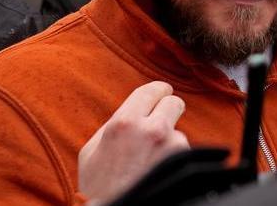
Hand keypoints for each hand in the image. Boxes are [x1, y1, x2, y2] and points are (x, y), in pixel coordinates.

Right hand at [78, 82, 188, 204]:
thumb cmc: (98, 186)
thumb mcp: (92, 150)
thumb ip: (113, 124)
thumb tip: (133, 109)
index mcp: (124, 122)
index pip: (152, 89)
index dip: (158, 91)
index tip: (160, 94)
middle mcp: (151, 129)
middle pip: (174, 102)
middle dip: (168, 110)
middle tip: (160, 120)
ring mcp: (171, 144)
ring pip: (177, 129)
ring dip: (168, 140)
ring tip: (150, 159)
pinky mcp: (184, 159)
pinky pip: (183, 149)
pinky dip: (174, 157)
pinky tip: (158, 169)